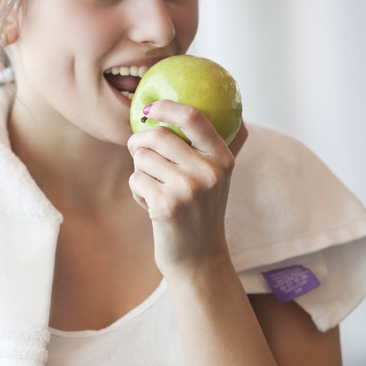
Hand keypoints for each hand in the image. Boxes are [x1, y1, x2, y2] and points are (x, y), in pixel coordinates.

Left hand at [127, 100, 247, 276]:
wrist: (198, 258)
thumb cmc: (201, 212)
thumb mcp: (218, 177)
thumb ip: (217, 144)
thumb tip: (229, 107)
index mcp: (223, 159)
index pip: (193, 117)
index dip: (167, 107)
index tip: (150, 109)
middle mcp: (209, 172)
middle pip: (157, 135)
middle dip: (139, 143)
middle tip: (138, 153)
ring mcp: (188, 189)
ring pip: (142, 157)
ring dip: (140, 172)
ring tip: (155, 189)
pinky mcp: (166, 205)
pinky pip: (136, 179)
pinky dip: (137, 191)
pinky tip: (152, 206)